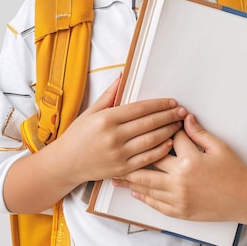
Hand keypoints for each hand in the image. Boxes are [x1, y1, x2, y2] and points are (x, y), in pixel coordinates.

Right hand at [54, 78, 187, 185]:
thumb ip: (110, 95)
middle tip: (182, 111)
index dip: (159, 104)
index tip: (172, 101)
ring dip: (168, 131)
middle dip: (169, 116)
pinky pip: (147, 160)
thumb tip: (123, 76)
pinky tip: (169, 143)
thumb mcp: (91, 111)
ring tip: (179, 124)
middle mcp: (113, 136)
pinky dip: (160, 150)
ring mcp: (118, 154)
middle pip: (149, 123)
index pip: (140, 109)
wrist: (64, 164)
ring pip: (151, 141)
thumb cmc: (78, 135)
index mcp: (106, 119)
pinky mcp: (121, 169)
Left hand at [112, 113, 246, 221]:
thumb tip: (184, 116)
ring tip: (114, 174)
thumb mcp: (218, 147)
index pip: (168, 140)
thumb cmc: (234, 171)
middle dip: (132, 156)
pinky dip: (144, 197)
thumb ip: (198, 132)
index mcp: (190, 159)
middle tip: (114, 151)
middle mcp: (180, 179)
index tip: (148, 126)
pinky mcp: (180, 212)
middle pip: (149, 164)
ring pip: (147, 186)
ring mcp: (179, 197)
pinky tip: (134, 191)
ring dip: (130, 179)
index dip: (160, 131)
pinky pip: (157, 204)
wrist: (246, 199)